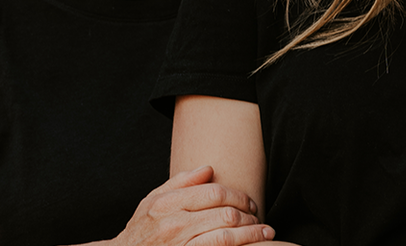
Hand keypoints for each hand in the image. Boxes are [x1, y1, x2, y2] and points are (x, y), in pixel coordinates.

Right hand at [107, 165, 275, 245]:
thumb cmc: (140, 231)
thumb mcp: (151, 202)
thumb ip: (179, 183)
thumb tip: (208, 168)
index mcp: (167, 203)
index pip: (213, 192)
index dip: (237, 195)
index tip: (248, 201)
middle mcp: (174, 223)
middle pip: (225, 212)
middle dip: (249, 213)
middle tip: (258, 216)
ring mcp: (181, 244)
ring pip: (227, 234)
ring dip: (252, 232)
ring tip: (265, 231)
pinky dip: (242, 245)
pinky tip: (255, 244)